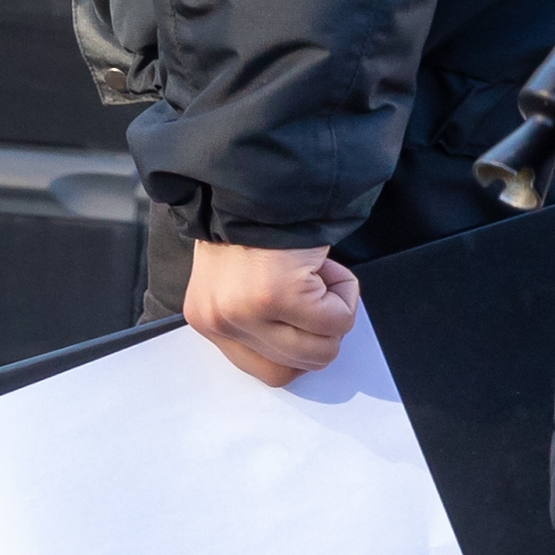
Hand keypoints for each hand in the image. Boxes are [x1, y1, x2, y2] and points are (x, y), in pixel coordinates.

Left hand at [179, 236, 359, 388]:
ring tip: (315, 274)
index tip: (306, 320)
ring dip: (335, 311)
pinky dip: (346, 292)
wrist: (259, 182)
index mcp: (208, 322)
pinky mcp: (279, 297)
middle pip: (300, 366)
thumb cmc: (255, 227)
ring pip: (323, 349)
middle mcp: (220, 322)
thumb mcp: (240, 285)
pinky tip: (322, 264)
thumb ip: (261, 322)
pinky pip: (338, 320)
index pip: (268, 372)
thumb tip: (304, 350)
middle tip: (311, 286)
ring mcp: (247, 312)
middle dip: (321, 329)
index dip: (301, 349)